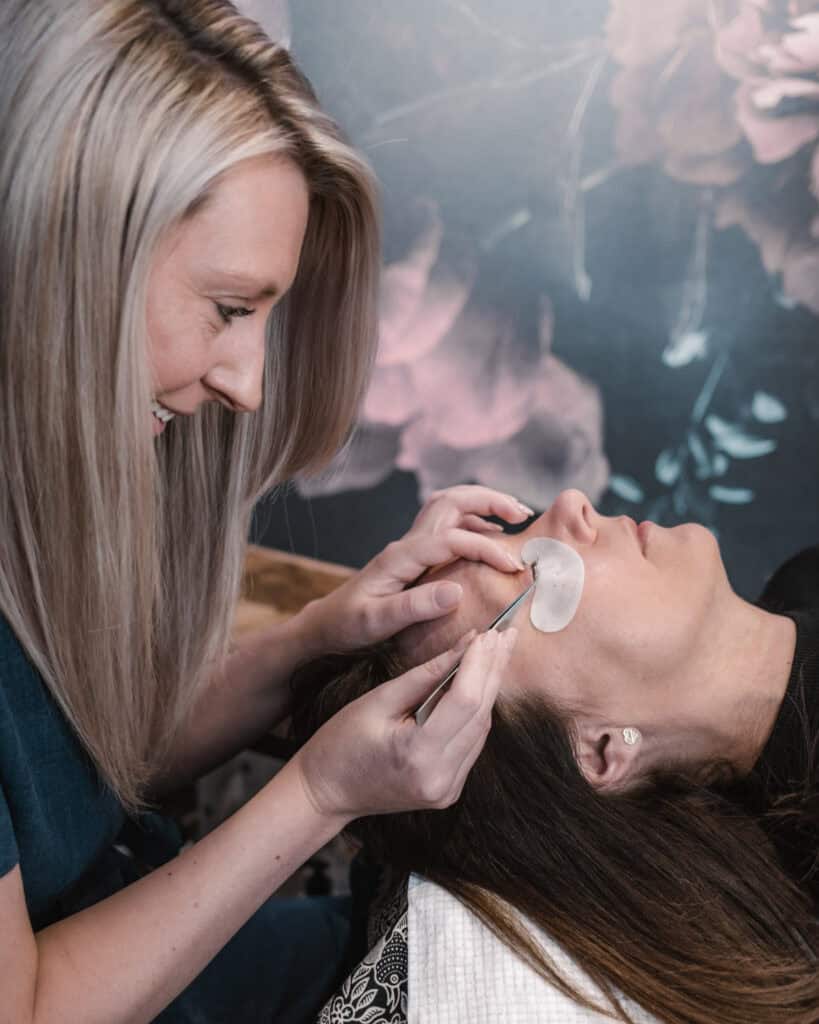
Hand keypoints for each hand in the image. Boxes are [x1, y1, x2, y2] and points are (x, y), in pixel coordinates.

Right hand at [291, 627, 517, 821]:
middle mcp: (440, 777)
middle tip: (507, 633)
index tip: (488, 633)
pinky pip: (472, 743)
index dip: (479, 663)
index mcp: (418, 754)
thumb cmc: (340, 742)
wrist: (325, 792)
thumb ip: (425, 675)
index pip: (464, 701)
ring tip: (498, 651)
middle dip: (493, 669)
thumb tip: (466, 646)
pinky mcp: (449, 790)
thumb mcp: (378, 700)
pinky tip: (481, 684)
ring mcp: (447, 788)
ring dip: (490, 688)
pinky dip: (477, 711)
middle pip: (480, 714)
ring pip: (482, 728)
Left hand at [305, 486, 532, 652]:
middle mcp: (407, 543)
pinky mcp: (413, 556)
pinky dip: (474, 523)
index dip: (486, 549)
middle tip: (523, 513)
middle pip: (451, 501)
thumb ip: (415, 606)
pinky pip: (447, 526)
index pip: (453, 538)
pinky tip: (491, 538)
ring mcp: (410, 547)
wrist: (324, 624)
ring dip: (483, 505)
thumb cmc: (347, 625)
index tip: (513, 567)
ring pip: (449, 507)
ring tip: (515, 517)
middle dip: (489, 501)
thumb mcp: (377, 621)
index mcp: (401, 556)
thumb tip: (457, 590)